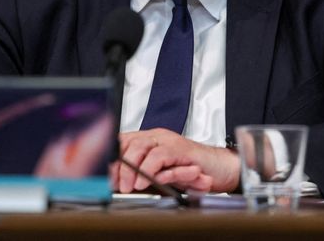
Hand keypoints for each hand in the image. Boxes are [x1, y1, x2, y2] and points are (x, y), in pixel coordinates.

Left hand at [112, 128, 239, 193]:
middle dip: (118, 166)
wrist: (220, 169)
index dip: (111, 158)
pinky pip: (160, 155)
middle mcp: (157, 137)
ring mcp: (169, 141)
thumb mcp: (160, 175)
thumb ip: (141, 175)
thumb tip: (116, 183)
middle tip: (115, 184)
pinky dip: (150, 169)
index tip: (103, 176)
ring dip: (131, 168)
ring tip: (129, 186)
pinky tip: (147, 180)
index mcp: (149, 140)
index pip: (122, 142)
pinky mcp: (181, 150)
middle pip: (128, 143)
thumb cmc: (191, 173)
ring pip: (141, 146)